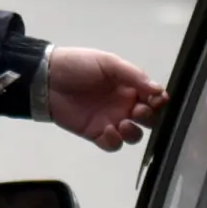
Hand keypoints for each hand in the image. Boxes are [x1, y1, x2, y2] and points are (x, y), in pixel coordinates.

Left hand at [47, 48, 168, 151]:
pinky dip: (114, 141)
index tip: (158, 101)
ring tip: (123, 123)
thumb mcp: (107, 63)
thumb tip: (158, 89)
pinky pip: (113, 145)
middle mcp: (123, 105)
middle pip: (148, 119)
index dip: (159, 101)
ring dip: (134, 132)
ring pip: (133, 135)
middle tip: (138, 111)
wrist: (47, 78)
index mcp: (129, 86)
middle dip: (149, 118)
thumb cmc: (78, 65)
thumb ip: (133, 75)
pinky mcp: (96, 134)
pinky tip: (107, 130)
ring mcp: (111, 120)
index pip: (153, 98)